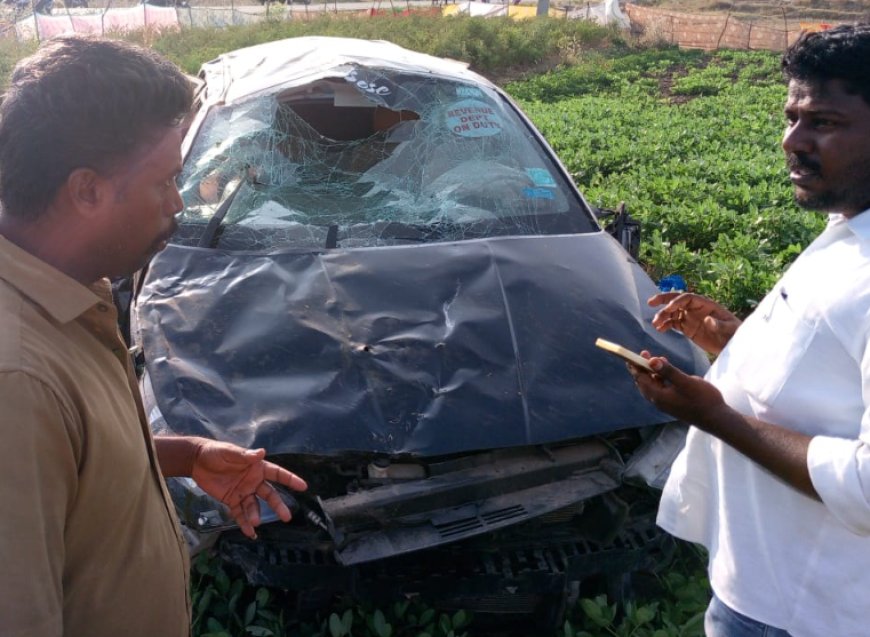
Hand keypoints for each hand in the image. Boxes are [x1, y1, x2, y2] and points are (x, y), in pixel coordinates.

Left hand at [191, 441, 306, 538]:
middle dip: (278, 505)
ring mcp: (243, 492)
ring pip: (254, 506)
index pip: (277, 474)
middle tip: (286, 517)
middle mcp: (253, 481)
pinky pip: (240, 513)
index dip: (290, 479)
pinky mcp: (231, 500)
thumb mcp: (229, 451)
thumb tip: (261, 453)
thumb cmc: (215, 452)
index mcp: (256, 467)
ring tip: (256, 522)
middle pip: (269, 494)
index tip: (303, 486)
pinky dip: (244, 523)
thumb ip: (244, 455)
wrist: (196, 461)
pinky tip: (249, 532)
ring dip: (256, 515)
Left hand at [628, 353, 727, 425]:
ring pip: (654, 386)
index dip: (636, 366)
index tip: (631, 355)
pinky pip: (662, 388)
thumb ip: (668, 371)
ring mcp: (667, 403)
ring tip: (654, 359)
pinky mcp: (674, 403)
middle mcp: (659, 401)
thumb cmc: (702, 399)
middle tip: (643, 353)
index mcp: (658, 396)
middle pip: (645, 382)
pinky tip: (666, 370)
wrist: (716, 418)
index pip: (641, 379)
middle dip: (642, 368)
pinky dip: (661, 378)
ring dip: (652, 372)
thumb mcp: (685, 381)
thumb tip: (651, 360)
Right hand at [648, 292, 740, 354]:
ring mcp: (691, 318)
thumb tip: (707, 320)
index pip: (688, 298)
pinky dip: (665, 325)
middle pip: (677, 300)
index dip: (677, 301)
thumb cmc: (734, 334)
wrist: (733, 345)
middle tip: (650, 303)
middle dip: (663, 300)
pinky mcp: (688, 328)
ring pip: (673, 312)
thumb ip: (719, 324)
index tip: (668, 308)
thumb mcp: (730, 329)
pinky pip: (674, 323)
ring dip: (663, 316)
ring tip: (655, 324)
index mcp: (706, 305)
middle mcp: (696, 309)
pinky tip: (660, 329)